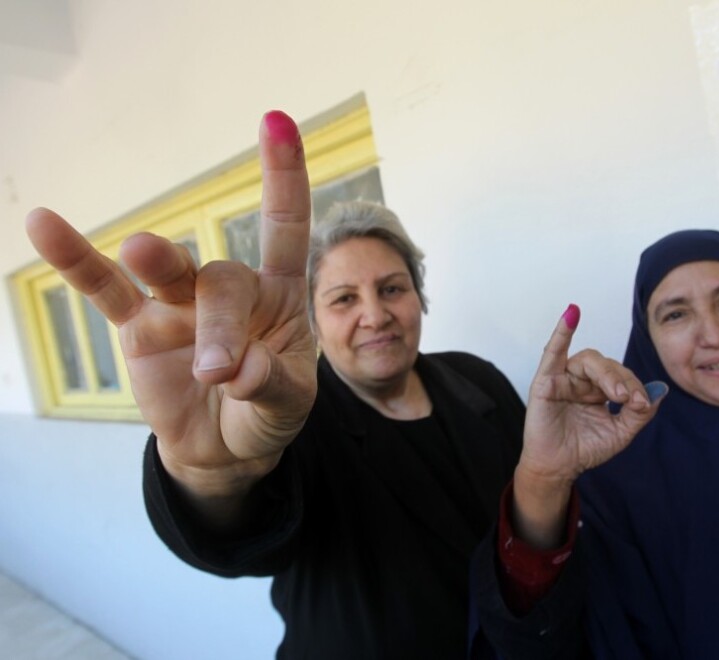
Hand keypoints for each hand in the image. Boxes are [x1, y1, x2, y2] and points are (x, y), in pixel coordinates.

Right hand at [25, 111, 316, 506]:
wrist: (226, 448)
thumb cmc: (266, 412)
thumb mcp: (288, 406)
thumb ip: (270, 384)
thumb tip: (235, 370)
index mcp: (279, 297)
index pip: (284, 228)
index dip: (283, 179)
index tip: (276, 122)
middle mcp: (229, 291)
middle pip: (222, 280)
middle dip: (221, 326)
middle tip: (218, 373)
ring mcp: (180, 304)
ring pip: (170, 277)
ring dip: (157, 266)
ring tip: (139, 251)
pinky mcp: (139, 326)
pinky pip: (105, 290)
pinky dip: (78, 261)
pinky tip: (45, 225)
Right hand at [512, 304, 665, 547]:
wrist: (560, 468)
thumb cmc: (584, 449)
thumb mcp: (621, 432)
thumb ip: (639, 413)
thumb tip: (658, 391)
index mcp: (598, 390)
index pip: (621, 376)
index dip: (635, 386)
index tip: (642, 404)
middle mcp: (581, 380)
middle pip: (607, 366)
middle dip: (623, 380)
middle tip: (629, 400)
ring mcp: (563, 378)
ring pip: (589, 361)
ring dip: (606, 374)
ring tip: (615, 394)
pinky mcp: (545, 381)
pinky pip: (553, 352)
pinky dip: (562, 330)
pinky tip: (572, 313)